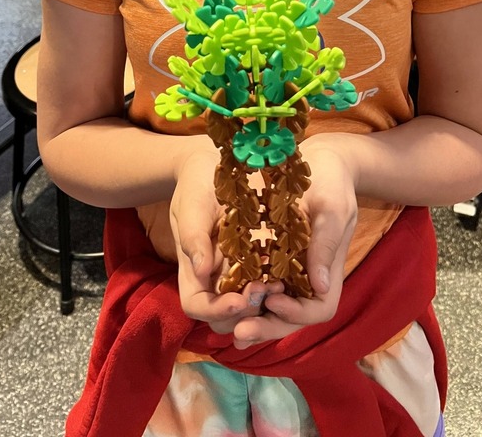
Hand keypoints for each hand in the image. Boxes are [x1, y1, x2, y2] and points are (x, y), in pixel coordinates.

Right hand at [170, 145, 278, 333]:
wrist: (213, 166)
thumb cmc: (197, 183)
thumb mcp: (191, 204)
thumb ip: (193, 235)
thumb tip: (201, 269)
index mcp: (191, 269)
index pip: (196, 305)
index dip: (215, 310)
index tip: (238, 301)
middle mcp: (212, 277)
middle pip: (223, 316)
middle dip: (245, 312)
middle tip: (267, 292)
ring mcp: (233, 272)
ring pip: (247, 306)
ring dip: (263, 304)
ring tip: (281, 287)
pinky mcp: (254, 261)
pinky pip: (263, 283)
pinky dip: (275, 287)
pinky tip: (290, 276)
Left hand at [229, 141, 357, 349]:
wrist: (321, 161)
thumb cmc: (331, 181)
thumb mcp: (332, 208)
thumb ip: (326, 244)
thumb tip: (321, 286)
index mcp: (329, 269)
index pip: (319, 308)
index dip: (297, 313)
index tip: (272, 300)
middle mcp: (311, 278)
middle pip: (293, 317)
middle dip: (267, 327)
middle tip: (239, 333)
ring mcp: (293, 271)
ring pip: (274, 308)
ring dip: (254, 319)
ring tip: (229, 327)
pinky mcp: (275, 259)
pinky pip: (262, 286)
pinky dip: (246, 298)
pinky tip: (223, 301)